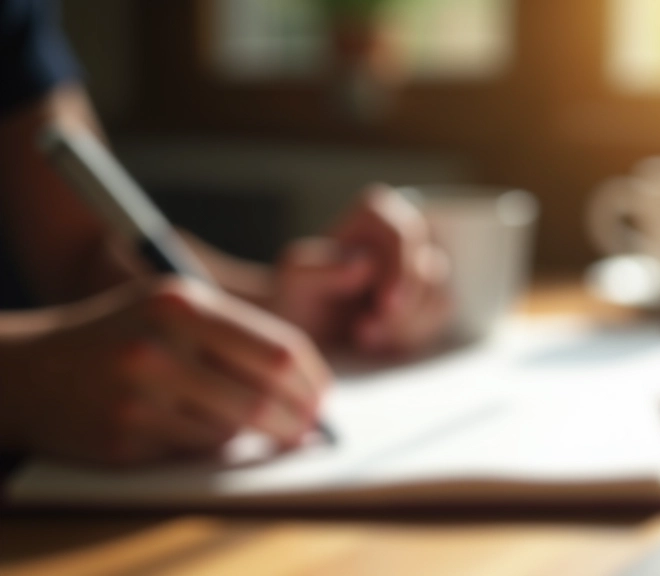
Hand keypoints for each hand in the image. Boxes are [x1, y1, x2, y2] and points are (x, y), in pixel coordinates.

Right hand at [0, 278, 330, 465]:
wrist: (31, 371)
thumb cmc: (122, 334)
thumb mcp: (175, 307)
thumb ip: (239, 334)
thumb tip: (310, 386)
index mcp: (183, 305)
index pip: (279, 350)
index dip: (311, 381)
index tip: (321, 398)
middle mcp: (160, 347)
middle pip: (264, 398)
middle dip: (296, 420)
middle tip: (306, 429)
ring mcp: (138, 397)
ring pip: (232, 429)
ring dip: (250, 433)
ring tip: (244, 422)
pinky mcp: (123, 439)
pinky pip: (195, 450)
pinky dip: (208, 444)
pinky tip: (191, 427)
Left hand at [274, 185, 450, 353]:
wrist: (303, 329)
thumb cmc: (297, 297)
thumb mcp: (295, 283)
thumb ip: (321, 269)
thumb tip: (364, 263)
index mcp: (375, 214)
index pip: (405, 233)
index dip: (403, 269)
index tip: (386, 305)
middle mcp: (405, 234)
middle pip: (431, 269)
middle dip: (403, 311)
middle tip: (365, 335)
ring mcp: (422, 266)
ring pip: (441, 296)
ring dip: (406, 326)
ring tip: (364, 338)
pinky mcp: (430, 297)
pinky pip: (441, 316)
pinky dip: (414, 335)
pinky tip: (381, 341)